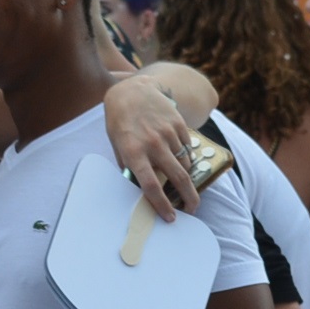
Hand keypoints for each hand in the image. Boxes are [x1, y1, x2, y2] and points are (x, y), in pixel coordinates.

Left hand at [103, 75, 199, 219]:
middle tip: (192, 209)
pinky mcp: (178, 124)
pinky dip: (185, 155)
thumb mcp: (117, 146)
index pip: (150, 186)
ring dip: (186, 175)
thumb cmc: (120, 122)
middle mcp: (152, 144)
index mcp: (133, 153)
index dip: (162, 205)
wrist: (131, 91)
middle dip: (189, 198)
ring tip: (181, 180)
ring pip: (185, 163)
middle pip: (178, 178)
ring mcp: (168, 133)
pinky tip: (177, 154)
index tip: (170, 217)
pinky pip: (187, 147)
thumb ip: (129, 166)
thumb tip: (140, 187)